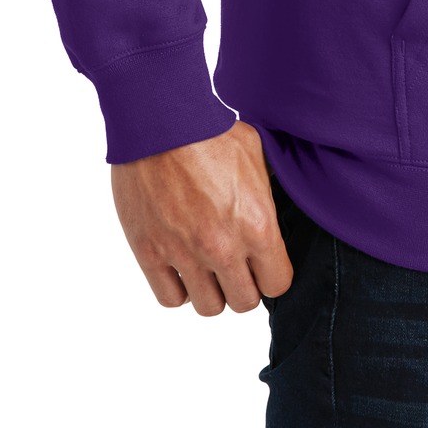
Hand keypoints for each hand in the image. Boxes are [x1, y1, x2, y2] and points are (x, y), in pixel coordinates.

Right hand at [110, 118, 292, 315]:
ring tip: (208, 264)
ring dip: (211, 289)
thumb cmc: (210, 130)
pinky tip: (182, 264)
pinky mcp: (149, 253)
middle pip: (244, 302)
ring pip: (208, 307)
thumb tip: (276, 209)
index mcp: (257, 224)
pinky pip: (170, 298)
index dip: (272, 273)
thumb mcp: (256, 155)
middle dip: (244, 284)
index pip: (278, 284)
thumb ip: (268, 193)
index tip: (263, 262)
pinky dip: (178, 287)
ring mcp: (184, 254)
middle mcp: (223, 247)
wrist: (159, 120)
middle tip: (235, 263)